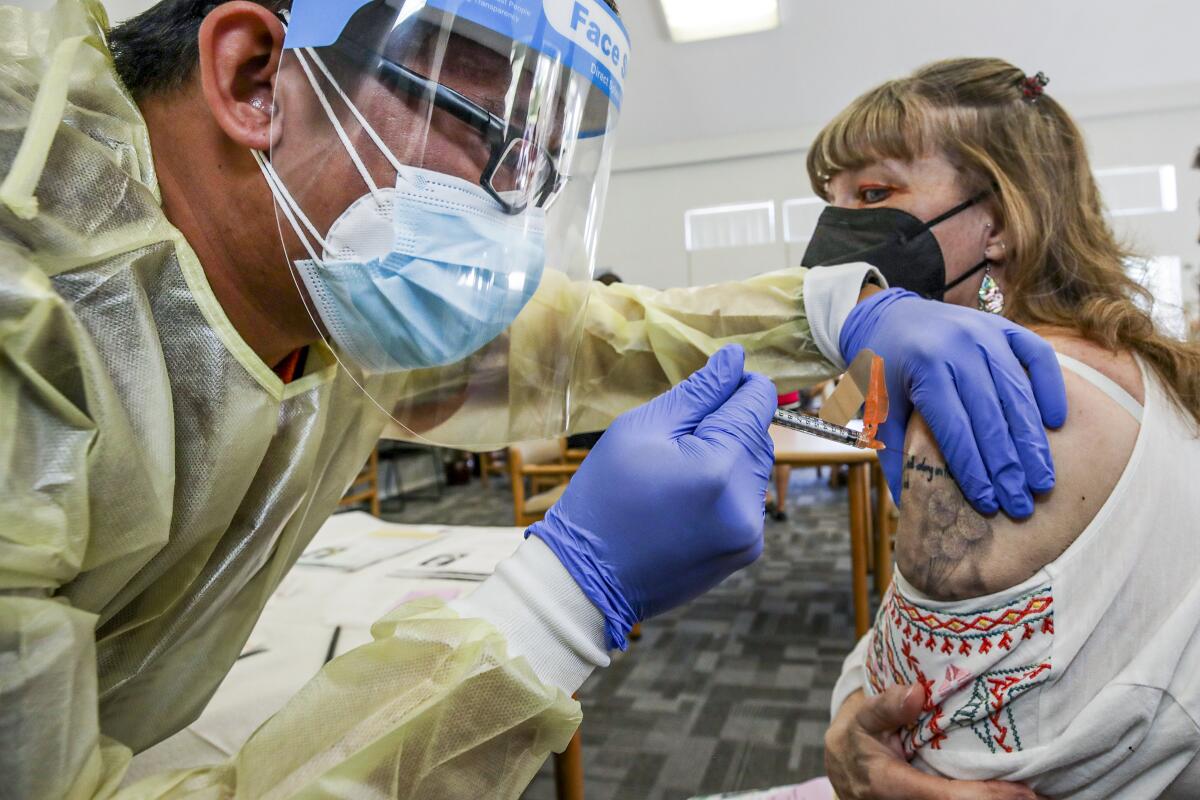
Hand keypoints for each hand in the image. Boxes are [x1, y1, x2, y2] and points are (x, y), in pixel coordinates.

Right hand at [529, 345, 775, 648]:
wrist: (589, 577)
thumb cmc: (605, 497)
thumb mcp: (640, 429)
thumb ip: (697, 392)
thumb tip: (735, 359)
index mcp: (719, 465)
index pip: (758, 401)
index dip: (737, 384)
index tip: (712, 385)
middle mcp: (746, 502)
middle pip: (758, 435)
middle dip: (726, 426)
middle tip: (674, 441)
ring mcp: (750, 532)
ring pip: (754, 468)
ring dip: (726, 459)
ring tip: (675, 476)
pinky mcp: (745, 551)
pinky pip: (747, 501)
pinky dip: (724, 491)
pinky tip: (684, 502)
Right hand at [826, 687, 1039, 799]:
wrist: (842, 767)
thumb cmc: (855, 739)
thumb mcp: (861, 718)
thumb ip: (886, 706)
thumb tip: (916, 693)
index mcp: (888, 785)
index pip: (945, 798)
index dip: (987, 798)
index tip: (1025, 794)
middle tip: (1045, 799)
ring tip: (1039, 798)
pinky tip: (1011, 797)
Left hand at [841, 289, 1066, 517]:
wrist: (888, 316)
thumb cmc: (883, 371)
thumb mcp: (878, 409)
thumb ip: (894, 454)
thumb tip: (912, 509)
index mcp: (923, 367)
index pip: (955, 428)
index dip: (973, 469)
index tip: (988, 503)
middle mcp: (959, 347)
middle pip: (991, 416)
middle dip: (1008, 467)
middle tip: (1022, 505)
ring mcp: (986, 333)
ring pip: (1018, 393)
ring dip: (1032, 442)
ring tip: (1042, 481)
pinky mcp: (1005, 327)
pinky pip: (1038, 356)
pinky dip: (1050, 389)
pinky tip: (1055, 424)